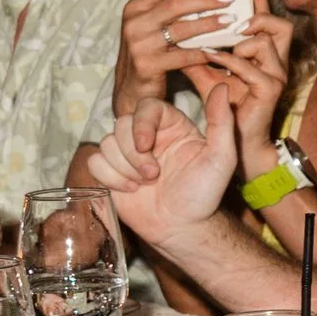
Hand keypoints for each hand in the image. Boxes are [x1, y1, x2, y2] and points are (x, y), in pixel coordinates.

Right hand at [79, 95, 237, 247]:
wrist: (184, 228)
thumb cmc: (204, 194)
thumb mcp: (221, 157)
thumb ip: (222, 122)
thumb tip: (221, 87)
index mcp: (172, 125)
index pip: (146, 107)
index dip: (141, 123)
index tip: (145, 145)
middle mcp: (147, 136)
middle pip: (122, 124)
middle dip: (133, 154)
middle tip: (153, 175)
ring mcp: (127, 154)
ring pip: (106, 142)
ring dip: (123, 167)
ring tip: (144, 185)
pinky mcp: (111, 172)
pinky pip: (95, 162)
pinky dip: (109, 177)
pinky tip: (129, 190)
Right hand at [116, 0, 237, 113]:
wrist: (132, 91)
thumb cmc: (147, 53)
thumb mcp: (149, 27)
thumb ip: (164, 9)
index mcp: (134, 8)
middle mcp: (134, 23)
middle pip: (174, 4)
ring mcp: (140, 44)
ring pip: (181, 29)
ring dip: (209, 24)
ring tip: (230, 20)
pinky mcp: (149, 65)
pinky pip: (183, 56)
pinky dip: (203, 52)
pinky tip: (219, 50)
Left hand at [204, 7, 297, 178]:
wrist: (236, 141)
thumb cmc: (225, 105)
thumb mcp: (208, 72)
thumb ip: (198, 52)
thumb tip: (177, 30)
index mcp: (265, 54)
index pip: (267, 20)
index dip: (259, 1)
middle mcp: (276, 62)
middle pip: (282, 26)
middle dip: (259, 17)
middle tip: (236, 18)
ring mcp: (276, 76)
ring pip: (268, 43)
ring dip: (242, 41)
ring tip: (222, 44)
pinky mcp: (270, 91)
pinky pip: (253, 68)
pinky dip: (231, 62)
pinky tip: (214, 59)